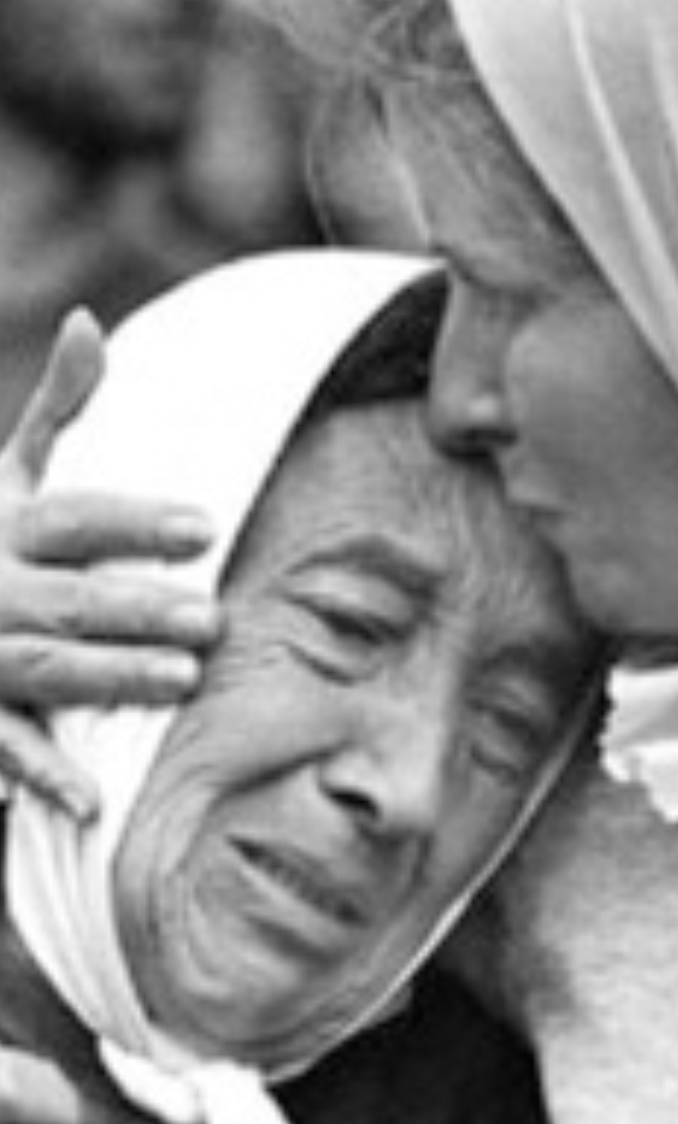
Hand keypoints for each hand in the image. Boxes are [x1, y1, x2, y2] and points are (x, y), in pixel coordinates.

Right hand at [0, 309, 219, 817]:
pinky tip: (93, 799)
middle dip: (138, 609)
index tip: (206, 526)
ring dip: (110, 679)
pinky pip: (3, 746)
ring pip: (44, 669)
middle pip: (67, 598)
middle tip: (211, 620)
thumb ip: (55, 409)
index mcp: (3, 525)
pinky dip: (43, 774)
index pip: (74, 518)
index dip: (136, 521)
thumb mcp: (5, 474)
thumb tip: (93, 323)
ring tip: (182, 682)